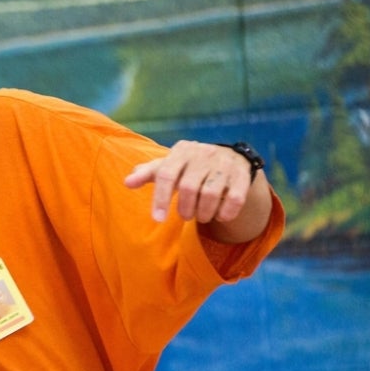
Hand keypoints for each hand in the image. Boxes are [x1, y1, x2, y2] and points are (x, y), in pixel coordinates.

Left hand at [124, 140, 254, 223]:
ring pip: (210, 194)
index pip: (165, 174)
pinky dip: (225, 213)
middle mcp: (203, 154)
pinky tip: (220, 216)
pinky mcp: (242, 174)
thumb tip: (127, 182)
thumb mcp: (169, 166)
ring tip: (200, 216)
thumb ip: (148, 174)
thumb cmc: (189, 166)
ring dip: (203, 213)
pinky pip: (234, 199)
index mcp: (181, 151)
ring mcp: (224, 163)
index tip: (157, 219)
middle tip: (185, 216)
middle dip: (184, 208)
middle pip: (187, 187)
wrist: (228, 157)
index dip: (160, 198)